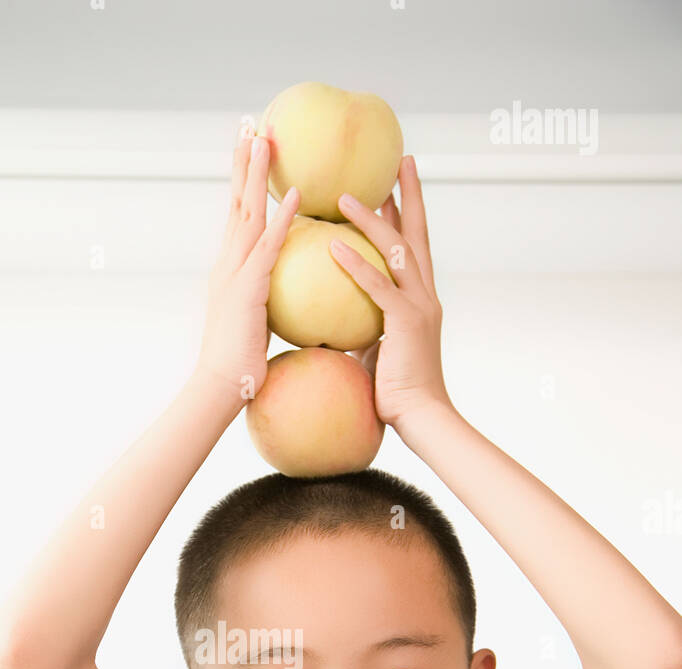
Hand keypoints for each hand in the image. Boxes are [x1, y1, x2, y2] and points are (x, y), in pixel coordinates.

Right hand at [194, 130, 299, 409]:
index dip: (244, 183)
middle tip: (253, 125)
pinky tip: (296, 196)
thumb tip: (283, 296)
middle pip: (236, 203)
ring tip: (266, 139)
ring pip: (247, 213)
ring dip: (257, 175)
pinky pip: (268, 247)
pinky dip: (282, 219)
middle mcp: (227, 264)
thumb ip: (266, 300)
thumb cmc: (239, 364)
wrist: (220, 386)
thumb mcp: (254, 322)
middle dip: (244, 163)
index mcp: (230, 271)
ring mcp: (235, 273)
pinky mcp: (248, 288)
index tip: (251, 153)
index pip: (238, 217)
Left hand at [330, 155, 451, 429]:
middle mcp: (425, 294)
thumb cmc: (399, 393)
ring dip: (370, 220)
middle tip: (400, 160)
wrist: (423, 418)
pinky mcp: (405, 323)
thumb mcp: (379, 351)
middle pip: (417, 232)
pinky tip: (333, 247)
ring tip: (344, 198)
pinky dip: (355, 265)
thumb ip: (366, 329)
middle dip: (408, 194)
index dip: (406, 214)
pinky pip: (377, 287)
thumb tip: (338, 324)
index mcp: (421, 299)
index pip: (413, 246)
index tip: (393, 187)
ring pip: (396, 251)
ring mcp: (418, 306)